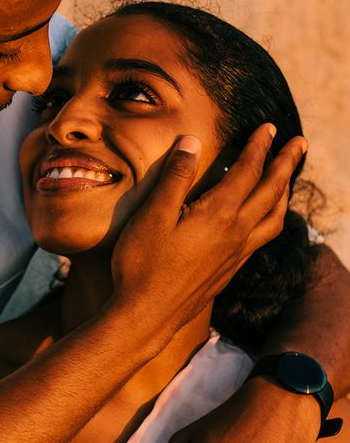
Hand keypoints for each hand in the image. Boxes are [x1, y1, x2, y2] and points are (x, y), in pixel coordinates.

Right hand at [111, 125, 306, 344]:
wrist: (146, 315)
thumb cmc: (143, 264)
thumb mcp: (152, 215)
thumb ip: (175, 177)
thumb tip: (191, 142)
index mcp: (219, 215)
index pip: (247, 172)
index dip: (259, 147)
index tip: (269, 128)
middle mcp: (236, 233)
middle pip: (272, 192)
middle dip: (286, 164)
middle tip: (299, 143)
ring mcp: (235, 255)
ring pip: (273, 219)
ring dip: (284, 194)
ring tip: (288, 180)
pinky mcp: (228, 272)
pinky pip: (261, 240)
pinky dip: (271, 221)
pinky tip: (261, 223)